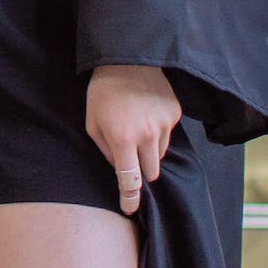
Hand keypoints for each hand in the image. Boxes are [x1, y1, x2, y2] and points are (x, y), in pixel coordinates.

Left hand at [85, 64, 180, 216]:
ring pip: (161, 153)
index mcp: (123, 139)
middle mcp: (147, 135)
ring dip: (150, 149)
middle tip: (131, 154)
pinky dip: (158, 130)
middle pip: (151, 171)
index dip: (130, 198)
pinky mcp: (175, 113)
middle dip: (141, 170)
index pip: (130, 180)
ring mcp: (164, 123)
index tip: (130, 208)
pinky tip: (146, 112)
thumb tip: (119, 170)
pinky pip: (168, 133)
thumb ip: (105, 151)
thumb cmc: (102, 92)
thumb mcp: (92, 124)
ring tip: (136, 125)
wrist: (126, 58)